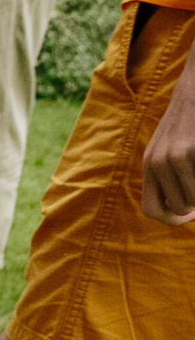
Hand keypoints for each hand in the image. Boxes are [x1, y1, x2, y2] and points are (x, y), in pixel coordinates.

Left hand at [143, 57, 194, 222]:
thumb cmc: (191, 120)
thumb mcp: (172, 146)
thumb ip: (171, 175)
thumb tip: (188, 210)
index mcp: (150, 165)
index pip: (153, 211)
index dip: (173, 219)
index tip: (192, 215)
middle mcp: (157, 162)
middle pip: (181, 206)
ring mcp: (176, 155)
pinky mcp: (193, 148)